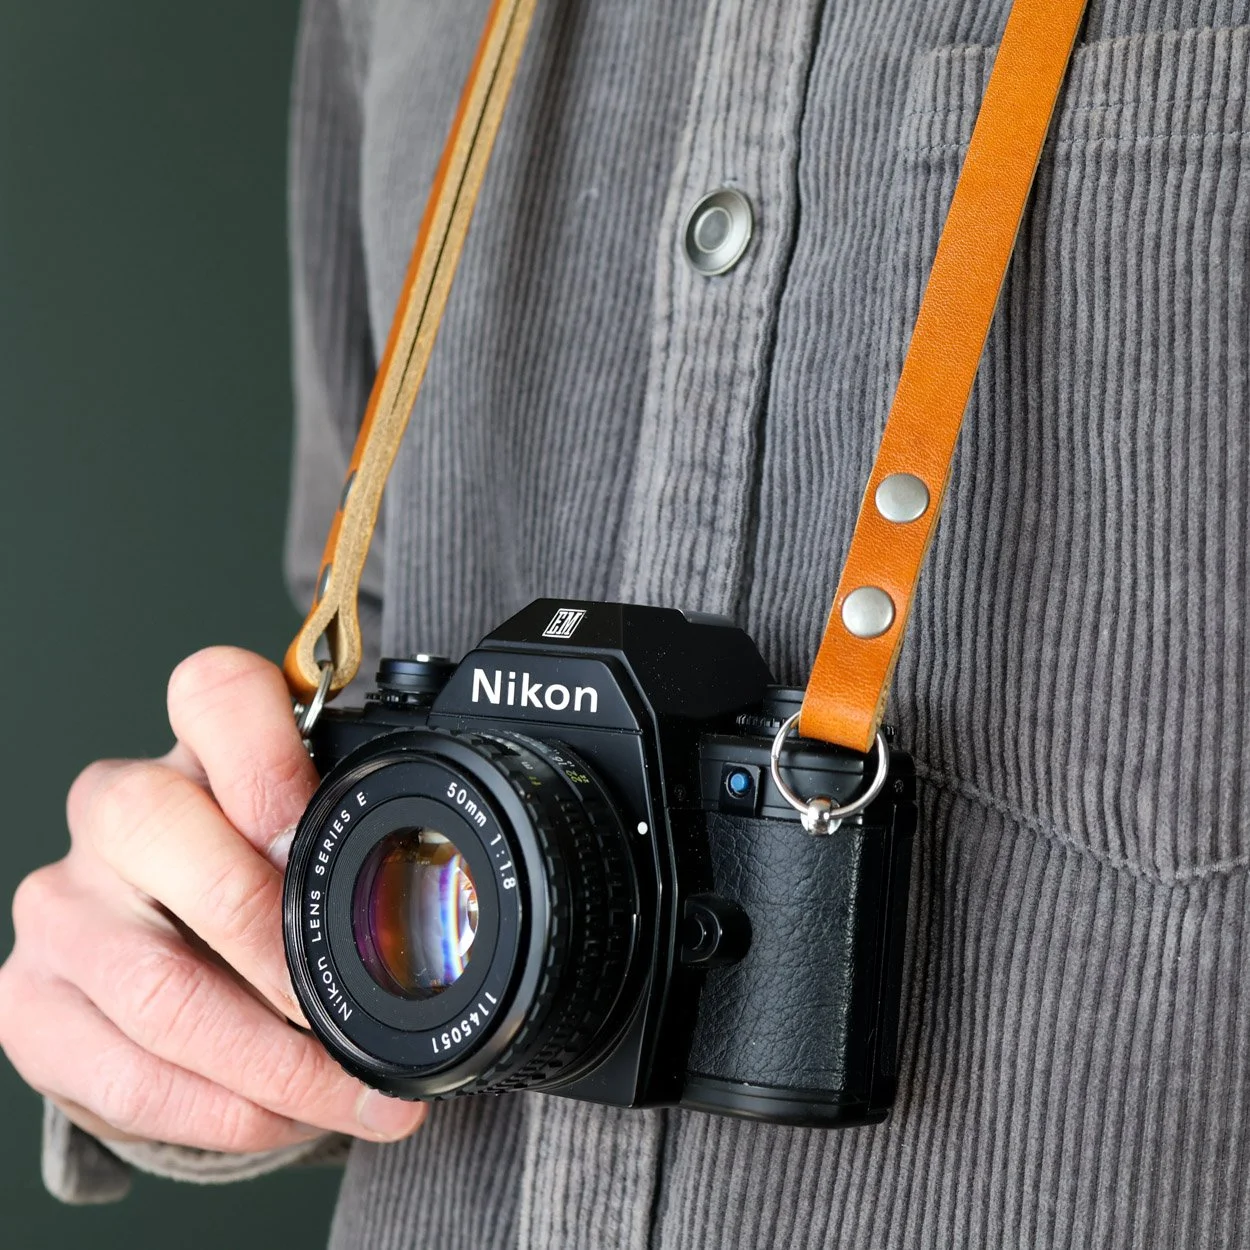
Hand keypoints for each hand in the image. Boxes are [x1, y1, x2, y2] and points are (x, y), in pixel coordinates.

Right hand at [0, 647, 425, 1152]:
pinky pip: (127, 1074)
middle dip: (276, 944)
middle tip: (357, 1010)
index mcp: (198, 746)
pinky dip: (224, 1110)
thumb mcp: (312, 837)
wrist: (179, 957)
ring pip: (155, 986)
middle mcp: (114, 809)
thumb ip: (351, 833)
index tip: (320, 834)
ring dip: (275, 1063)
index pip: (214, 690)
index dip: (266, 756)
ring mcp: (63, 906)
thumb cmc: (264, 879)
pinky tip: (286, 1115)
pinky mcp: (33, 1003)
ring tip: (359, 1093)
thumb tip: (442, 895)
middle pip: (161, 832)